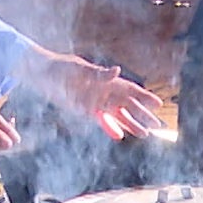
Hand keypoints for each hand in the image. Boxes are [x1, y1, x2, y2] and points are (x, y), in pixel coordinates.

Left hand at [22, 48, 164, 139]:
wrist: (44, 75)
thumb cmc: (63, 67)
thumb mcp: (80, 69)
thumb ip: (99, 73)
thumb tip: (118, 70)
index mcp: (107, 80)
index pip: (131, 90)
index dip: (144, 97)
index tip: (158, 104)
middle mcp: (105, 92)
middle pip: (128, 106)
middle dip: (143, 115)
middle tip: (158, 125)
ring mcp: (96, 103)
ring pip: (118, 116)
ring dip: (131, 124)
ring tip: (145, 135)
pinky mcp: (86, 111)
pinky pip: (102, 122)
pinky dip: (110, 128)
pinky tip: (120, 135)